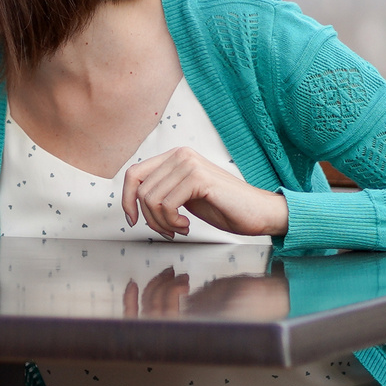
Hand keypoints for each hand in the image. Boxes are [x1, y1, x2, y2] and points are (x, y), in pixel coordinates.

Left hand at [119, 146, 288, 239]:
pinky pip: (166, 204)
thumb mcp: (183, 196)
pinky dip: (172, 222)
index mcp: (174, 156)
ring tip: (180, 229)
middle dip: (149, 218)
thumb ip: (162, 190)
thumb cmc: (223, 207)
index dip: (126, 200)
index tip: (132, 220)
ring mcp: (189, 164)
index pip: (133, 174)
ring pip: (151, 200)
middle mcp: (180, 155)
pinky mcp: (198, 178)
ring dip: (162, 223)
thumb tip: (131, 201)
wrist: (259, 213)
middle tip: (168, 231)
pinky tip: (187, 226)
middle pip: (140, 190)